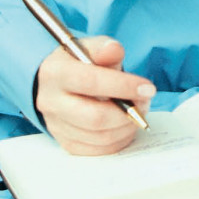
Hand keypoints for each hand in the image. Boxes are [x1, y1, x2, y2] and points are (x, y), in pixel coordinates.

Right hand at [34, 36, 154, 156]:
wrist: (57, 83)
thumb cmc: (77, 64)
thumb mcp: (89, 48)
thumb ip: (103, 48)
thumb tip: (113, 50)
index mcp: (55, 73)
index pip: (90, 82)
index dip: (123, 86)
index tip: (147, 88)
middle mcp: (50, 102)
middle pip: (94, 117)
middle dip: (127, 113)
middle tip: (144, 102)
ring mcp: (56, 125)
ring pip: (99, 137)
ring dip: (126, 127)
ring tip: (137, 112)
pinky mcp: (65, 142)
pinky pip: (98, 150)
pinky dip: (118, 140)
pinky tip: (125, 125)